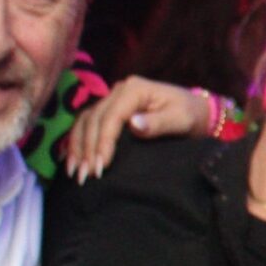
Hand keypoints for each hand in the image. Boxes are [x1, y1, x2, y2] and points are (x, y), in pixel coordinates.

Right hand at [64, 76, 215, 179]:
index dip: (103, 142)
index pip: (111, 116)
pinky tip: (71, 160)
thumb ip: (158, 123)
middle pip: (94, 120)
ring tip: (75, 172)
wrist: (194, 110)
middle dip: (88, 149)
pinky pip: (85, 124)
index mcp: (134, 89)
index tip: (101, 166)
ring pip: (84, 122)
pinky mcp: (108, 111)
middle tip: (85, 176)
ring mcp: (111, 99)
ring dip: (78, 147)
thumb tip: (134, 124)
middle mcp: (118, 91)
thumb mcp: (180, 119)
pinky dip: (77, 142)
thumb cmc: (189, 114)